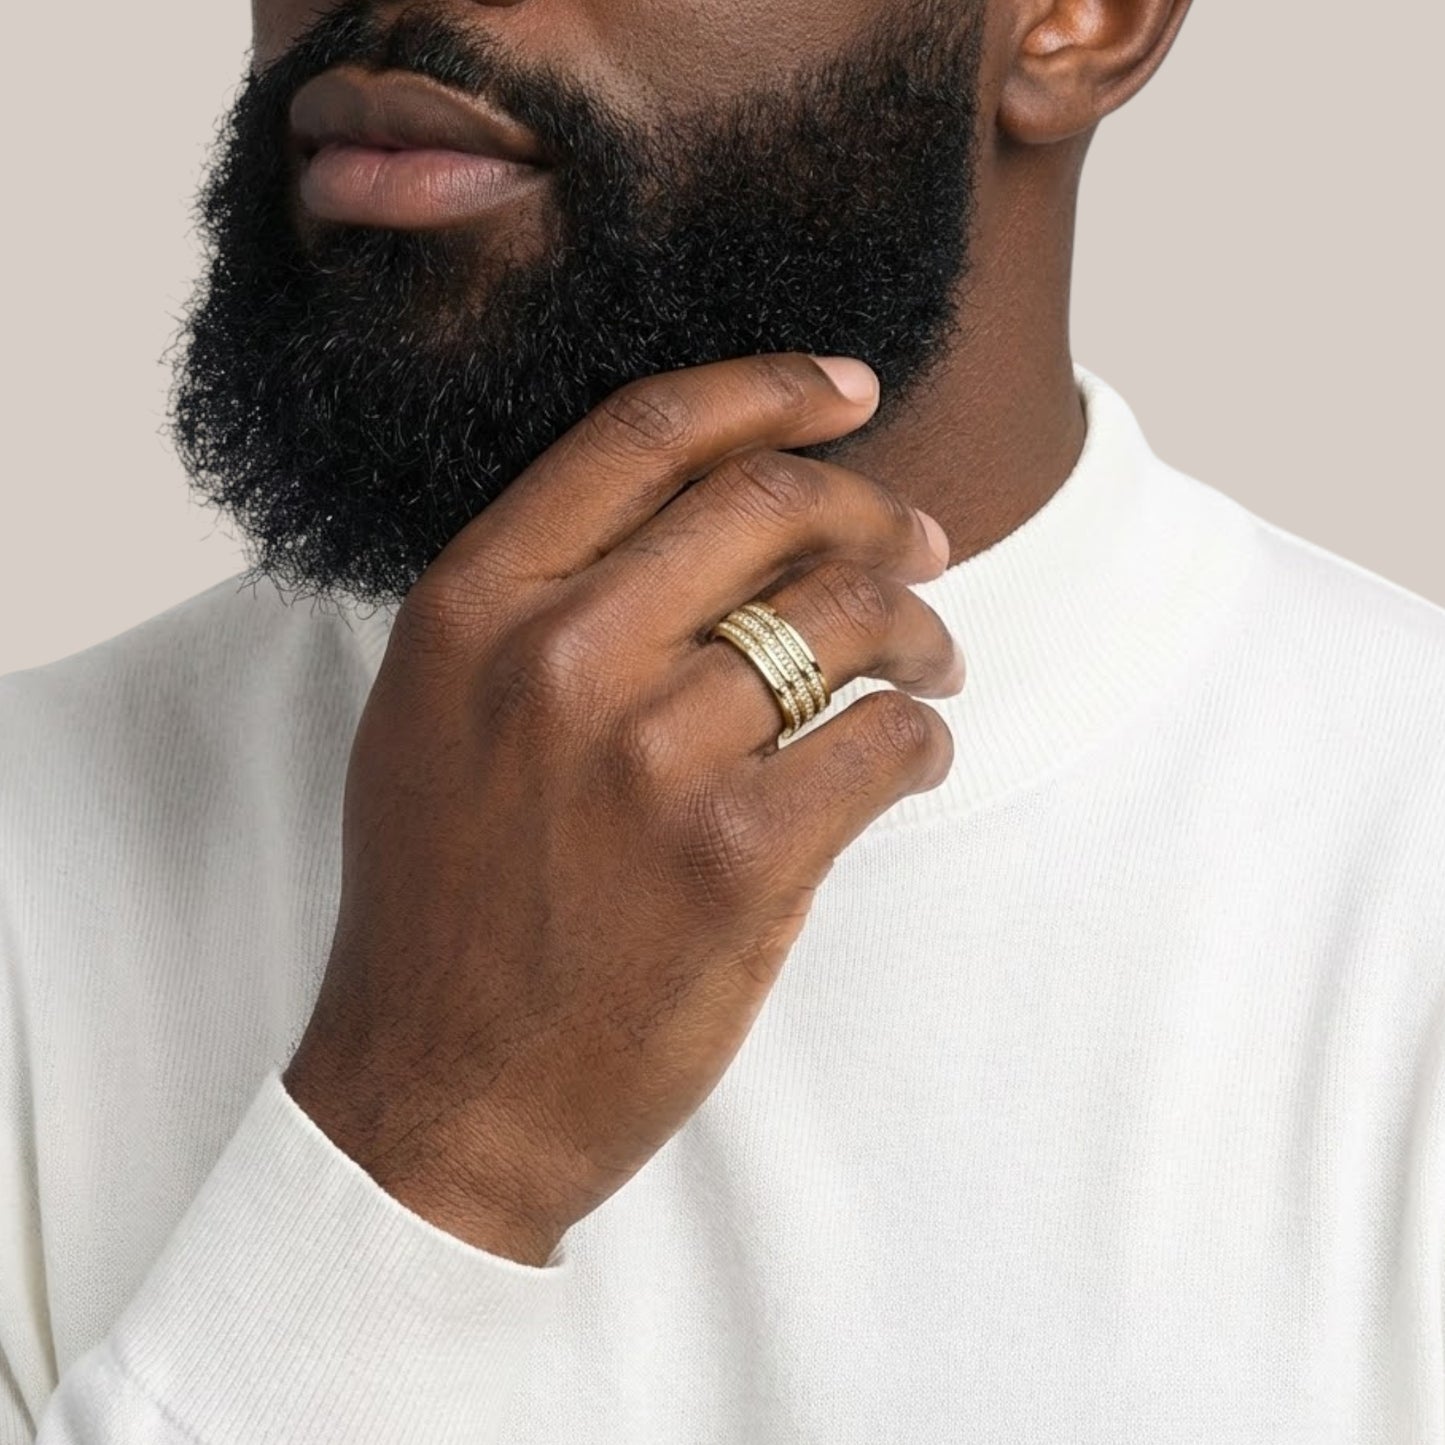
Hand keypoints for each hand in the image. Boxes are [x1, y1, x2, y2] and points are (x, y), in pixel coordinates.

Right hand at [282, 353, 962, 1264]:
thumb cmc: (445, 908)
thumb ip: (541, 604)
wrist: (441, 1095)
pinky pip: (883, 740)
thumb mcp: (436, 718)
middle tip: (926, 546)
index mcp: (473, 606)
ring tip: (934, 661)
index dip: (768, 392)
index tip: (845, 390)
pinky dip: (921, 736)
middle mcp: (557, 658)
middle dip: (876, 513)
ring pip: (848, 619)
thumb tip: (710, 524)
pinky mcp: (737, 858)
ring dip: (921, 630)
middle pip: (772, 508)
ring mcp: (649, 757)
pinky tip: (909, 755)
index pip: (645, 435)